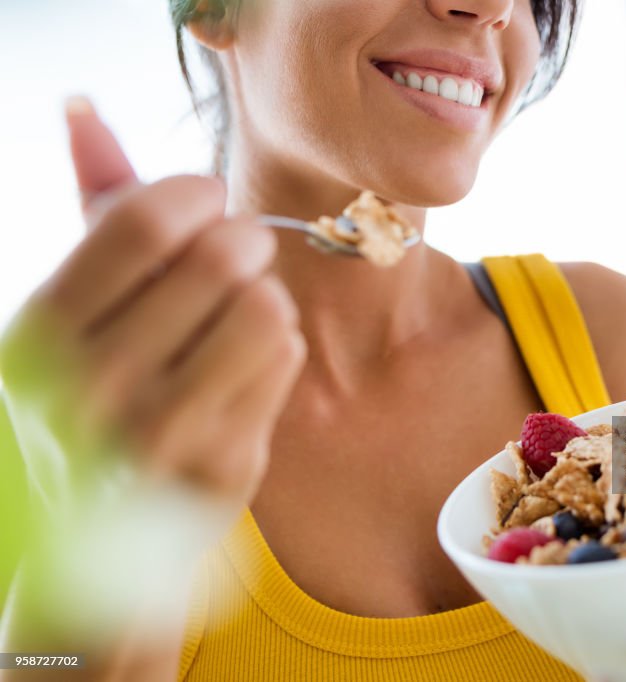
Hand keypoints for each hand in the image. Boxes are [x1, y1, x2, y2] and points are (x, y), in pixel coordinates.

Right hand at [0, 97, 305, 530]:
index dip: (196, 195)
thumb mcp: (75, 309)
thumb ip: (89, 209)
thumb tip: (84, 108)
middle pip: (220, 259)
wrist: (106, 530)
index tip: (208, 200)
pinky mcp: (224, 464)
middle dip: (244, 239)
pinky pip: (286, 357)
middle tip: (240, 251)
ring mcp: (162, 435)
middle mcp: (91, 390)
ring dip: (262, 296)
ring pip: (267, 308)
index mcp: (41, 337)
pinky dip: (277, 347)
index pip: (142, 221)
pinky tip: (246, 367)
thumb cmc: (100, 394)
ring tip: (240, 312)